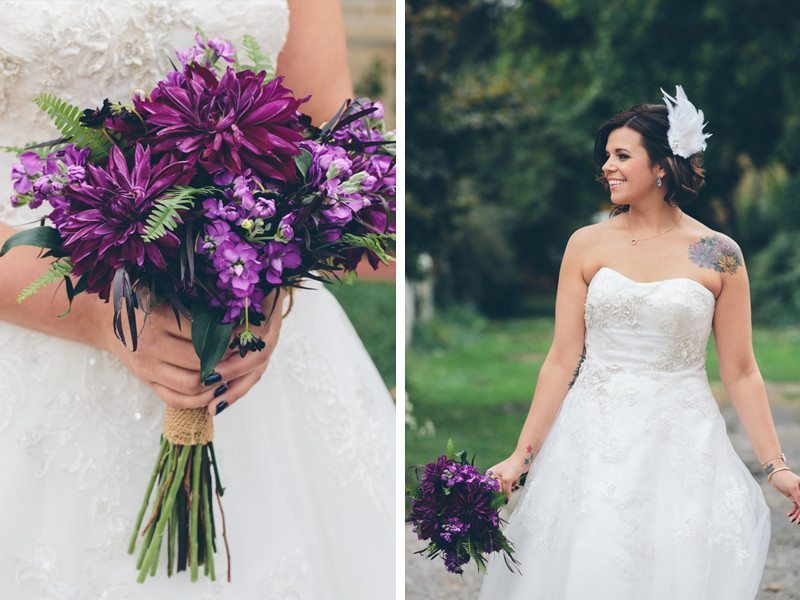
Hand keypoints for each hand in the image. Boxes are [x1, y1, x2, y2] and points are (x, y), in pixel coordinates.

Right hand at [98, 289, 283, 413]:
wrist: (106, 322)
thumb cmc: (144, 302)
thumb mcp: (165, 294)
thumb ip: (194, 300)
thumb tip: (235, 307)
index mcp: (159, 318)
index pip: (203, 333)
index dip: (229, 337)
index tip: (246, 333)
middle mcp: (151, 345)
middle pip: (201, 362)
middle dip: (228, 361)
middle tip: (246, 355)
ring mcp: (148, 367)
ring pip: (192, 385)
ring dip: (218, 383)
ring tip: (234, 371)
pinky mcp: (147, 382)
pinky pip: (177, 399)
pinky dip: (201, 399)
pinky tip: (216, 387)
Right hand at [487, 452, 529, 496]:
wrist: (523, 459)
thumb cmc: (512, 467)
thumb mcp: (506, 481)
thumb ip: (505, 492)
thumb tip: (506, 500)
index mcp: (490, 474)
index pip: (490, 488)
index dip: (496, 493)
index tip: (502, 496)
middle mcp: (494, 475)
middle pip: (498, 489)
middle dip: (505, 490)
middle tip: (510, 485)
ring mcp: (502, 476)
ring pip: (505, 488)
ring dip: (510, 487)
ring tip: (514, 481)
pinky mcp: (509, 477)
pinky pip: (509, 486)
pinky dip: (513, 485)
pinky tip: (516, 480)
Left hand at [769, 469, 799, 524]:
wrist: (775, 473)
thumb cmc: (785, 478)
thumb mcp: (793, 488)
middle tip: (796, 522)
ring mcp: (798, 495)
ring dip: (796, 515)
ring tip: (791, 520)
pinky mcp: (793, 497)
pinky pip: (796, 506)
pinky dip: (793, 512)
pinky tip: (789, 515)